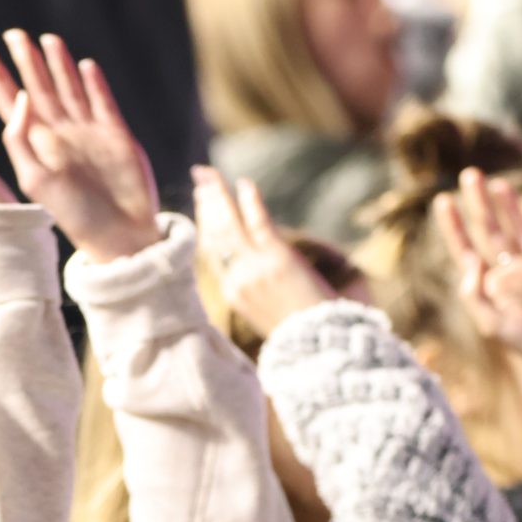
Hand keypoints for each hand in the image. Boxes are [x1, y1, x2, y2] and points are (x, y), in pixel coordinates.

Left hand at [0, 30, 160, 260]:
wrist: (118, 233)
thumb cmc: (74, 214)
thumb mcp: (36, 178)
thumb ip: (22, 140)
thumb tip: (21, 96)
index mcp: (37, 145)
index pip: (11, 104)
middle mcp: (60, 134)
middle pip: (40, 89)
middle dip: (27, 62)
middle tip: (14, 34)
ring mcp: (88, 133)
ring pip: (70, 89)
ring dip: (60, 65)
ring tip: (49, 40)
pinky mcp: (115, 135)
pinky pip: (103, 101)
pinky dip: (95, 84)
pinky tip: (86, 66)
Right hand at [195, 167, 333, 338]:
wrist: (321, 347)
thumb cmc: (304, 336)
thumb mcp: (271, 316)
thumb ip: (261, 294)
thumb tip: (264, 277)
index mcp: (235, 295)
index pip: (214, 252)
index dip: (207, 226)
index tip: (204, 205)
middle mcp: (238, 280)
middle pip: (215, 234)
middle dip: (206, 204)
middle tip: (200, 178)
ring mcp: (255, 268)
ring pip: (229, 225)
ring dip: (219, 197)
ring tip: (210, 174)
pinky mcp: (276, 258)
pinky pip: (258, 222)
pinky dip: (250, 201)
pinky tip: (245, 183)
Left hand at [435, 170, 521, 368]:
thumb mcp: (494, 327)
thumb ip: (475, 297)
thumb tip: (468, 261)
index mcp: (494, 287)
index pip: (468, 250)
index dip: (454, 227)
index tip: (442, 201)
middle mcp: (514, 273)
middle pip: (491, 231)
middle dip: (479, 204)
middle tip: (469, 175)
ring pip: (519, 228)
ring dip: (508, 205)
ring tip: (496, 183)